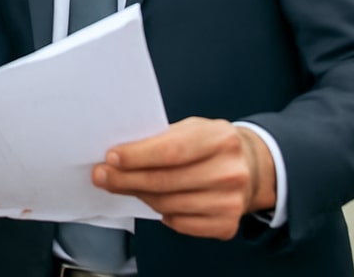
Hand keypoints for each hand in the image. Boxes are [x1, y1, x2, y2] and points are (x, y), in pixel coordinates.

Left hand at [91, 117, 276, 239]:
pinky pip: (180, 223)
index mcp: (220, 139)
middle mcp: (230, 172)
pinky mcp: (227, 225)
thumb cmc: (210, 145)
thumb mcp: (193, 129)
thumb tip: (118, 155)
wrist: (252, 168)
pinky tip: (156, 201)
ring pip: (168, 204)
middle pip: (165, 181)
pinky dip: (162, 213)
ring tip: (124, 186)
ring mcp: (231, 202)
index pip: (171, 150)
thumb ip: (161, 139)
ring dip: (140, 195)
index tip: (110, 158)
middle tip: (102, 176)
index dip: (137, 156)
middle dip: (126, 179)